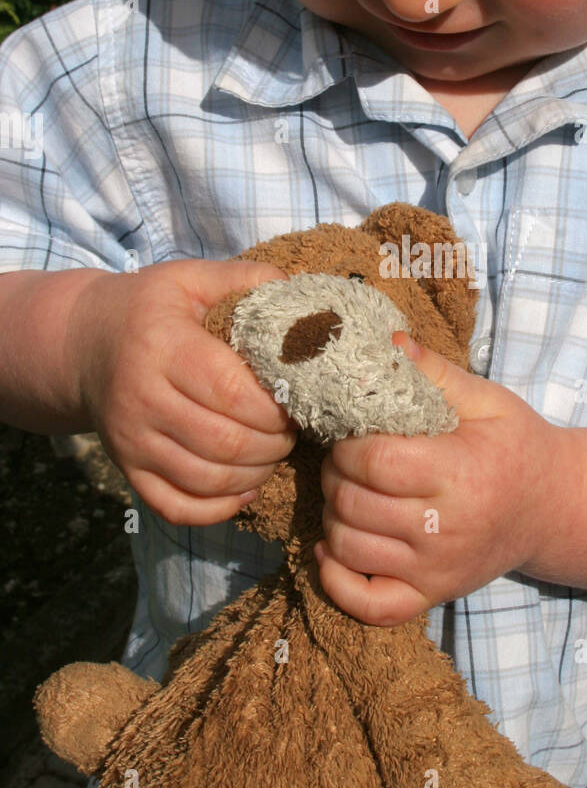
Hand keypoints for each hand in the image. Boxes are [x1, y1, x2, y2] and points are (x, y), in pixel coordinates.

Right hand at [69, 259, 297, 525]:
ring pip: (208, 480)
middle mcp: (141, 401)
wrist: (81, 344)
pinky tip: (245, 487)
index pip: (231, 391)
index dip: (275, 405)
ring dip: (257, 474)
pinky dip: (221, 508)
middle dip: (275, 442)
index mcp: (161, 348)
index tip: (297, 397)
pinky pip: (178, 507)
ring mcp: (131, 442)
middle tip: (292, 427)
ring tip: (273, 450)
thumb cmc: (148, 309)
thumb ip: (247, 280)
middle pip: (225, 442)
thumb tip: (304, 296)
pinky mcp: (128, 471)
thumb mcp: (190, 279)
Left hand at [314, 330, 563, 624]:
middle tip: (345, 459)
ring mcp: (437, 569)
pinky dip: (338, 581)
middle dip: (335, 475)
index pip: (375, 463)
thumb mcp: (487, 401)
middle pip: (354, 505)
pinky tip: (333, 549)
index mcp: (460, 474)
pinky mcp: (431, 595)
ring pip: (350, 549)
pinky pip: (369, 605)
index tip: (353, 432)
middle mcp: (446, 529)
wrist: (554, 509)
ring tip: (348, 492)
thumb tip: (387, 342)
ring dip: (332, 517)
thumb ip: (434, 373)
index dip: (348, 445)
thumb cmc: (517, 447)